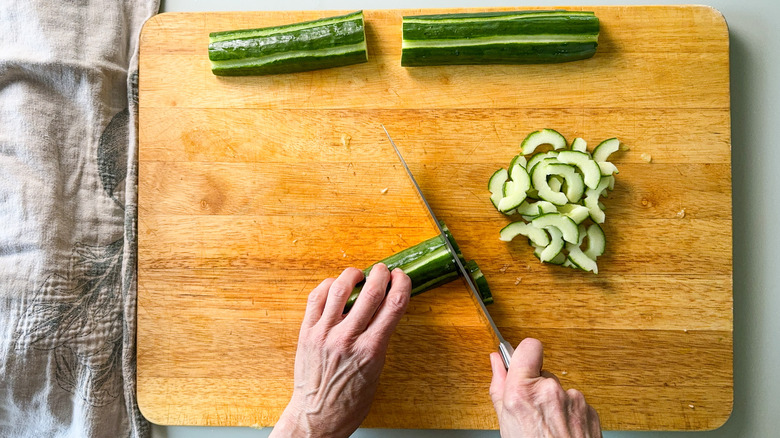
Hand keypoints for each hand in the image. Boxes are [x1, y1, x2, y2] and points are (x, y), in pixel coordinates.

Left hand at [270, 264, 411, 437]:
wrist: (317, 416)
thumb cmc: (349, 401)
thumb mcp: (376, 371)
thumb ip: (380, 339)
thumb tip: (386, 310)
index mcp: (370, 350)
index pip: (393, 305)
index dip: (401, 284)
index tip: (402, 278)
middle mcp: (347, 339)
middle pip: (370, 292)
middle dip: (380, 274)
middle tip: (383, 270)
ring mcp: (324, 334)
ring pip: (339, 289)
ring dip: (352, 275)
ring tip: (358, 274)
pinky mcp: (306, 332)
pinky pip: (315, 298)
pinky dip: (327, 285)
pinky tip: (335, 285)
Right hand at [489, 338, 601, 437]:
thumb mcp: (505, 423)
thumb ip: (499, 386)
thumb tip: (496, 363)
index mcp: (524, 391)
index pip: (528, 347)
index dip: (523, 355)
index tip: (519, 365)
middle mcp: (551, 391)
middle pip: (542, 373)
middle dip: (535, 388)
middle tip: (529, 412)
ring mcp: (574, 400)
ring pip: (559, 390)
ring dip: (552, 404)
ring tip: (546, 428)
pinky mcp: (589, 410)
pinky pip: (574, 404)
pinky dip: (567, 415)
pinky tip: (560, 432)